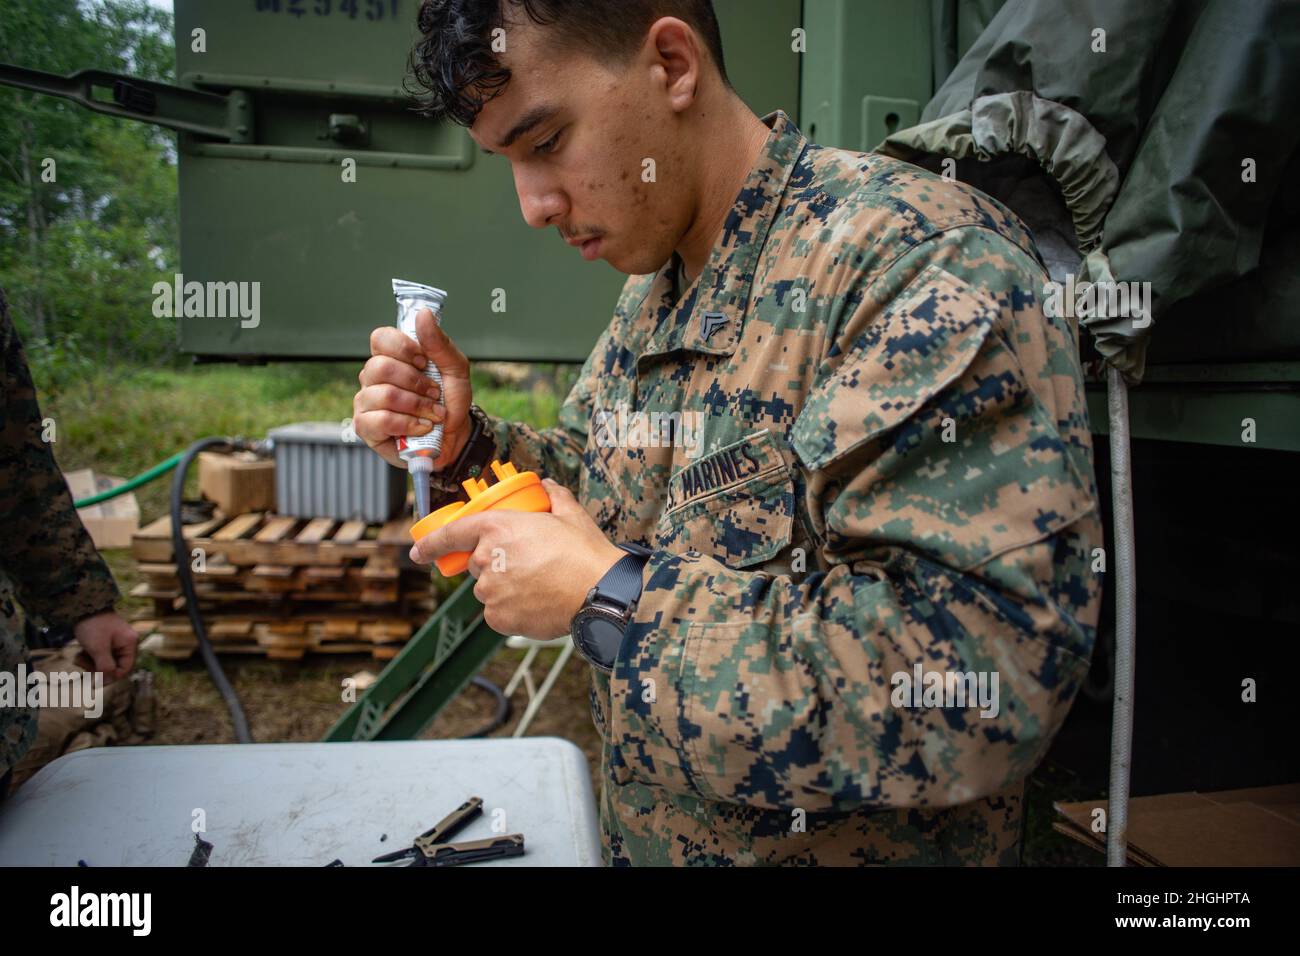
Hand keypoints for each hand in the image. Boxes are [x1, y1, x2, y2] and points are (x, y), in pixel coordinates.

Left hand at [73, 611, 137, 683]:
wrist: (83, 605)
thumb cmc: (93, 626)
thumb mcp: (98, 648)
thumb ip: (104, 667)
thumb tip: (104, 683)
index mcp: (130, 644)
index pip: (125, 669)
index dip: (110, 677)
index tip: (94, 682)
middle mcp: (126, 643)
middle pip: (115, 666)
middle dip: (97, 668)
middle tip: (83, 664)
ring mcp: (117, 641)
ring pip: (105, 661)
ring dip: (91, 663)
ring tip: (79, 656)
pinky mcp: (106, 640)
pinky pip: (100, 655)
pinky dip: (90, 656)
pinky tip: (80, 652)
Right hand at [354, 307, 472, 469]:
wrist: (456, 436)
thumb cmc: (450, 400)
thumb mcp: (455, 369)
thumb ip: (439, 343)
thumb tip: (423, 314)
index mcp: (391, 357)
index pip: (380, 338)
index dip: (403, 349)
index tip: (424, 362)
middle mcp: (373, 377)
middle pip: (380, 367)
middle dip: (416, 382)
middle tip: (434, 393)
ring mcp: (366, 402)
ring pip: (383, 394)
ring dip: (417, 406)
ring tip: (433, 414)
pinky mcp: (366, 428)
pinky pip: (380, 420)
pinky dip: (408, 424)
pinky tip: (421, 427)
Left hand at [409, 479, 625, 637]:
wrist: (599, 592)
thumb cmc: (584, 552)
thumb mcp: (570, 514)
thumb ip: (553, 496)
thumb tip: (547, 485)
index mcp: (496, 527)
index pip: (450, 534)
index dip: (430, 544)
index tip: (418, 551)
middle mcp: (486, 558)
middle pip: (477, 564)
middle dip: (495, 564)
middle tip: (528, 565)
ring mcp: (490, 590)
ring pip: (489, 590)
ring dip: (505, 588)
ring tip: (539, 586)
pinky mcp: (498, 617)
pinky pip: (498, 613)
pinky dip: (513, 610)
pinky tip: (537, 603)